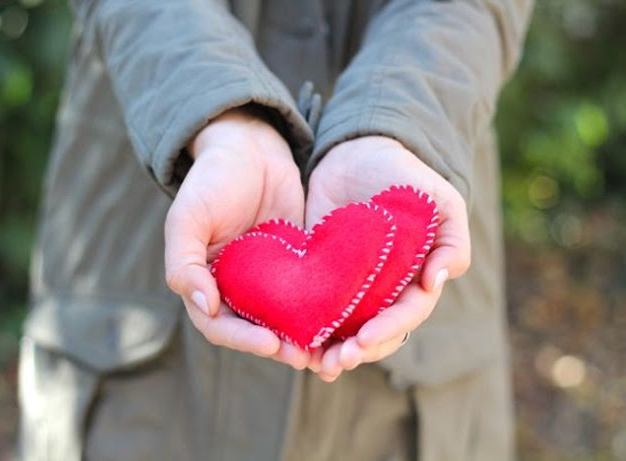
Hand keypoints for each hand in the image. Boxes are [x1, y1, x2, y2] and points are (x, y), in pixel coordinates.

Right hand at [165, 108, 309, 368]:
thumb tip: (204, 306)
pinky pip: (308, 293)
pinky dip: (322, 310)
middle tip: (305, 357)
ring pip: (284, 318)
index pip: (220, 325)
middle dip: (279, 347)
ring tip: (327, 350)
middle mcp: (237, 288)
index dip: (243, 339)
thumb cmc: (212, 180)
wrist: (251, 149)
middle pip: (255, 330)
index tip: (271, 344)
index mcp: (206, 283)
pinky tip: (342, 319)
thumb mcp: (188, 217)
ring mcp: (268, 278)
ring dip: (302, 336)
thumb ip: (184, 262)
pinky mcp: (297, 265)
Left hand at [305, 136, 470, 380]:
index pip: (405, 315)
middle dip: (357, 351)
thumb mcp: (440, 202)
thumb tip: (438, 281)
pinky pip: (313, 307)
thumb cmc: (405, 176)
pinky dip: (306, 327)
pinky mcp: (319, 274)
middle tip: (334, 363)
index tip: (363, 339)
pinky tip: (292, 340)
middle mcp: (382, 290)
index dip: (387, 330)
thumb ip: (452, 240)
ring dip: (331, 351)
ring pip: (344, 329)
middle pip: (374, 333)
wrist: (358, 153)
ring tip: (313, 363)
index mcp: (414, 279)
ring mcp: (350, 285)